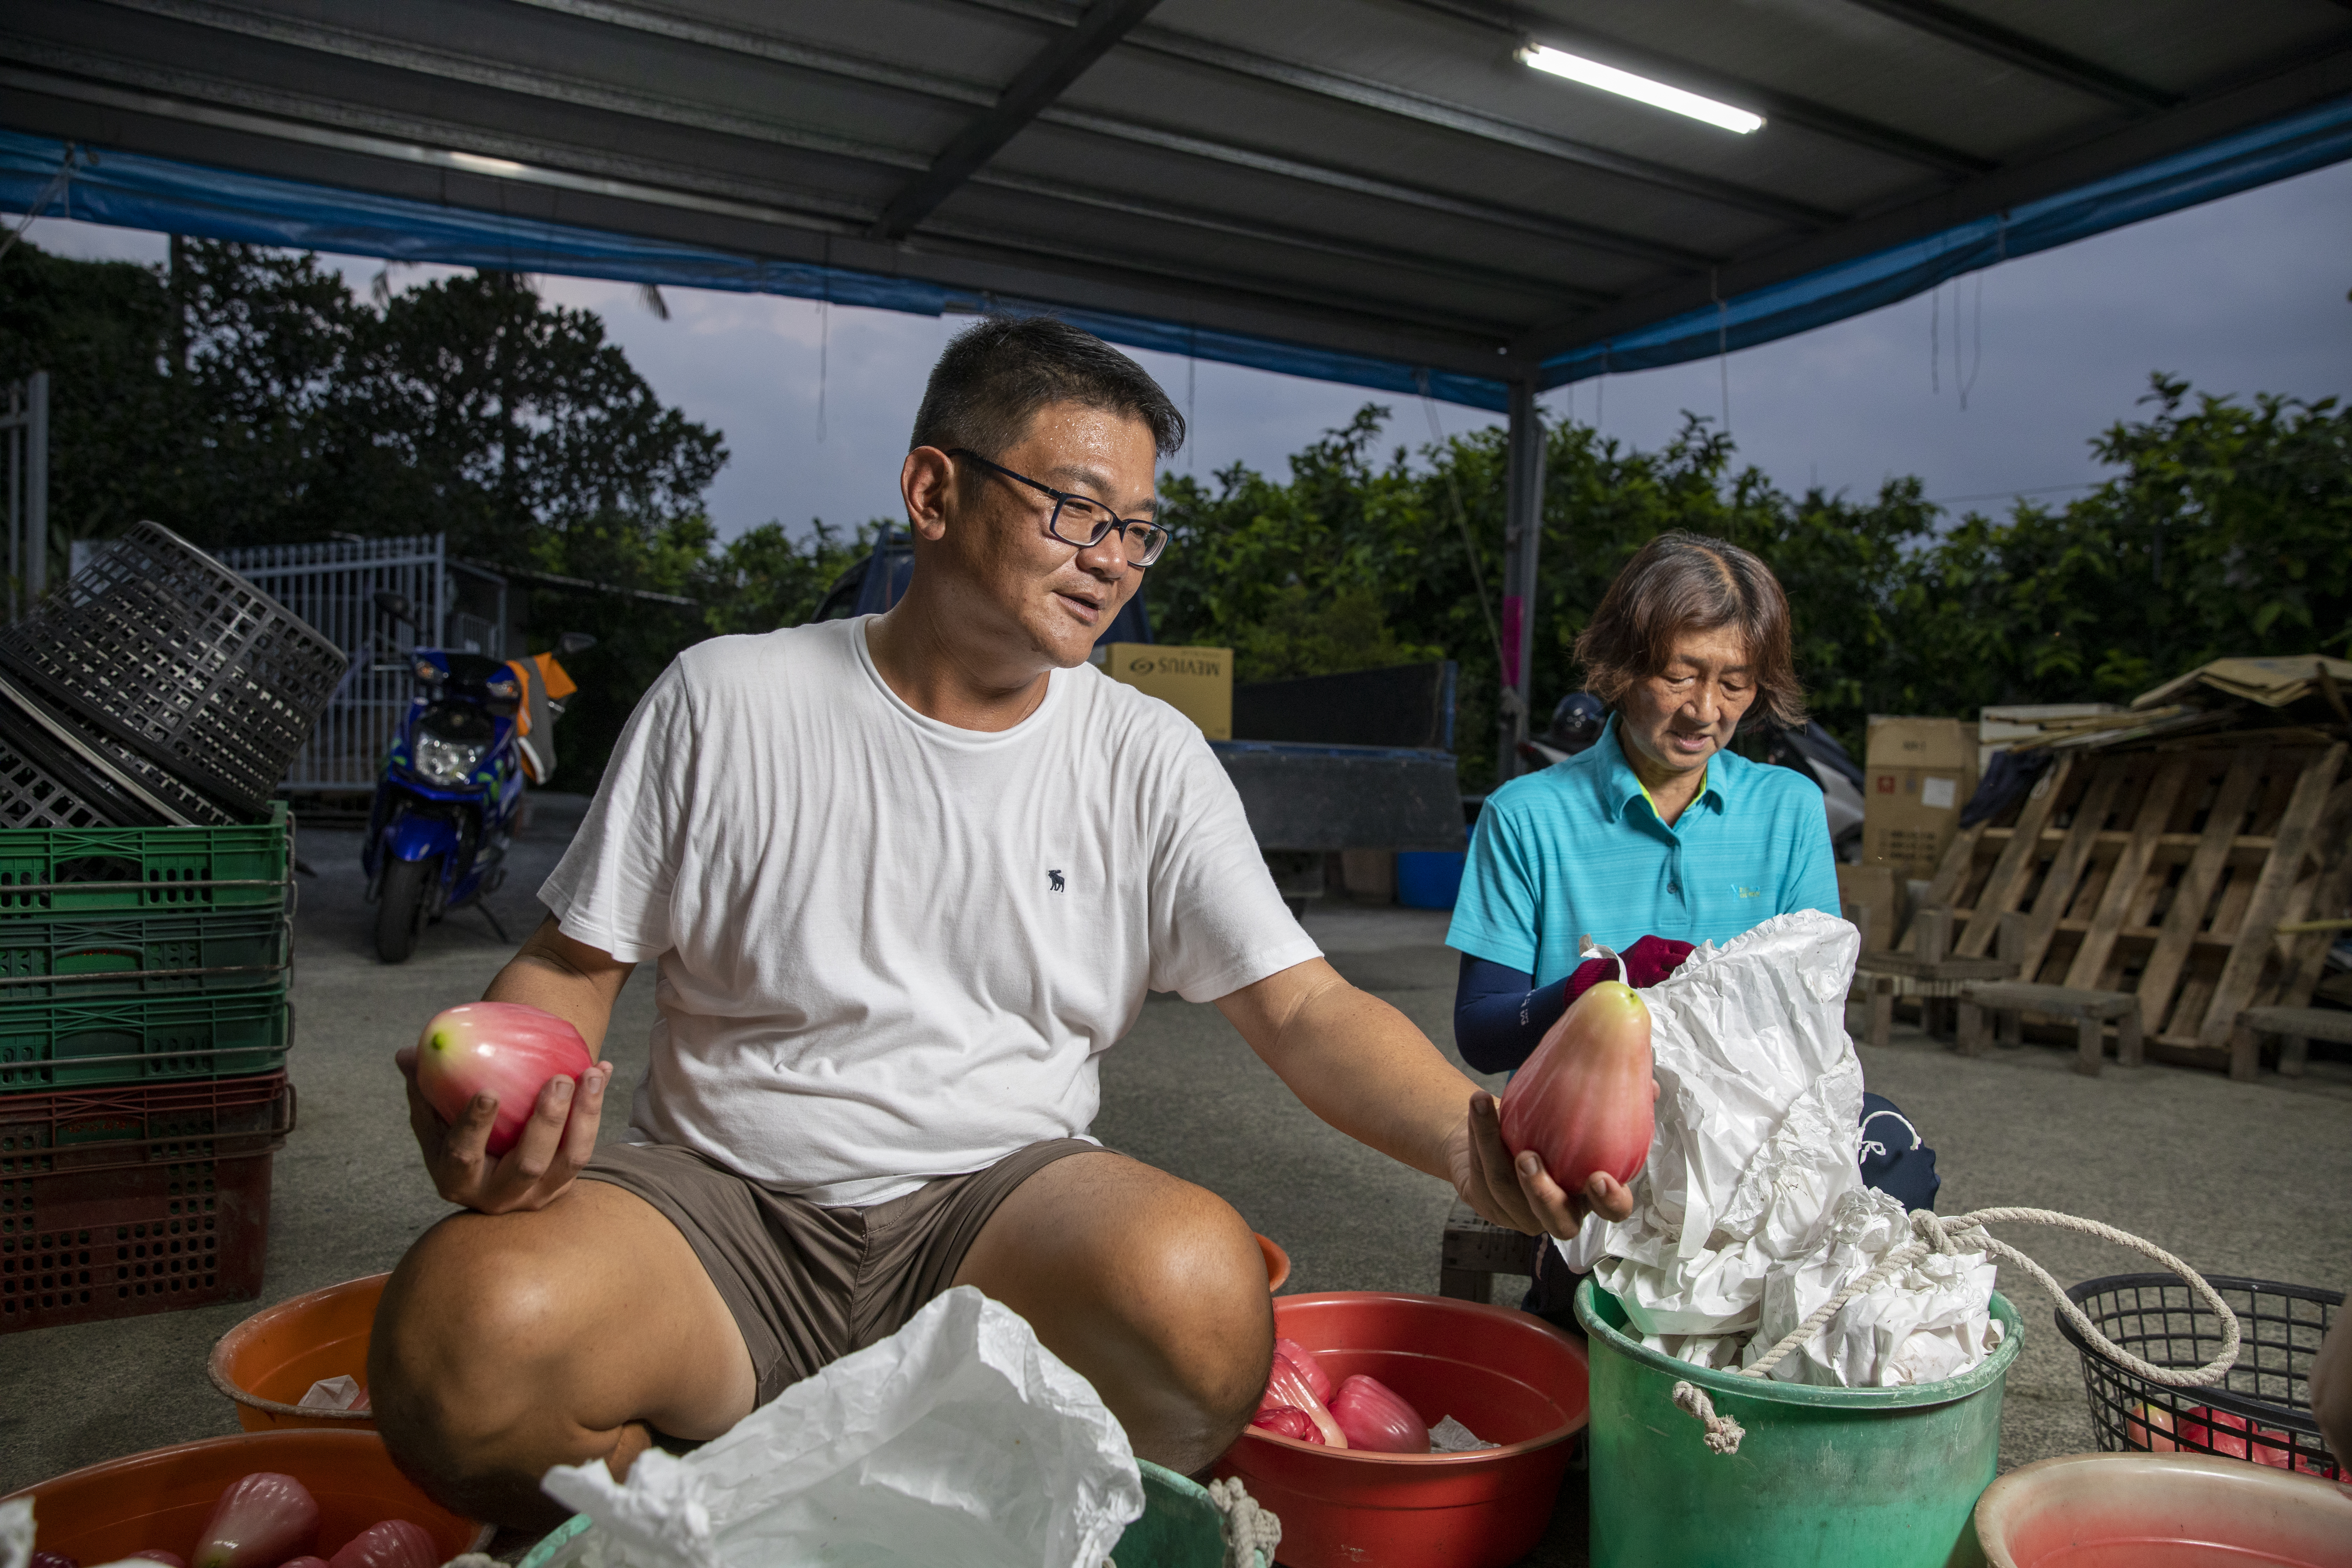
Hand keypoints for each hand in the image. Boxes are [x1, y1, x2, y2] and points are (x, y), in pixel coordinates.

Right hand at [397, 1044, 611, 1213]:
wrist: (490, 1154)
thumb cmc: (455, 1125)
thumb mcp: (433, 1112)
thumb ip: (423, 1083)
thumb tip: (406, 1055)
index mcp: (455, 1178)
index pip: (464, 1156)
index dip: (474, 1127)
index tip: (489, 1092)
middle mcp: (496, 1195)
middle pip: (528, 1164)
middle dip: (546, 1122)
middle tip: (559, 1079)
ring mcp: (536, 1193)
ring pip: (569, 1159)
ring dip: (584, 1114)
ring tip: (591, 1072)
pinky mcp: (563, 1183)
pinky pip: (586, 1146)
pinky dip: (596, 1108)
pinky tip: (603, 1069)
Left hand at [1449, 1089, 1638, 1237]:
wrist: (1497, 1132)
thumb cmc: (1551, 1124)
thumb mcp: (1582, 1112)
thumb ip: (1617, 1101)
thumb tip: (1652, 1085)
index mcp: (1590, 1195)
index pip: (1612, 1211)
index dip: (1610, 1202)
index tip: (1600, 1177)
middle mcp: (1559, 1211)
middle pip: (1558, 1223)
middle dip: (1543, 1194)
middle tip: (1529, 1157)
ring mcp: (1521, 1213)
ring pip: (1507, 1191)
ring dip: (1494, 1147)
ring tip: (1486, 1106)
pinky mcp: (1489, 1204)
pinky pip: (1482, 1175)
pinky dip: (1479, 1136)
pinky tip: (1478, 1105)